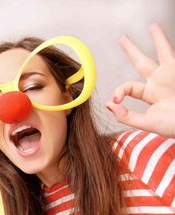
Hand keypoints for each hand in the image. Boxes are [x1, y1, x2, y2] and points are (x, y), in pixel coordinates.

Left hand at [106, 23, 174, 137]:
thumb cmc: (174, 125)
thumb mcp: (147, 122)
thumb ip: (126, 116)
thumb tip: (108, 104)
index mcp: (151, 94)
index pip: (129, 86)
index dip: (119, 91)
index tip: (115, 99)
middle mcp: (161, 82)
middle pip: (142, 62)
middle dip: (132, 51)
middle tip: (122, 39)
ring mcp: (173, 75)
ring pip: (164, 52)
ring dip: (159, 39)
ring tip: (152, 27)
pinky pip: (173, 55)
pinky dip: (168, 47)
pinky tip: (164, 37)